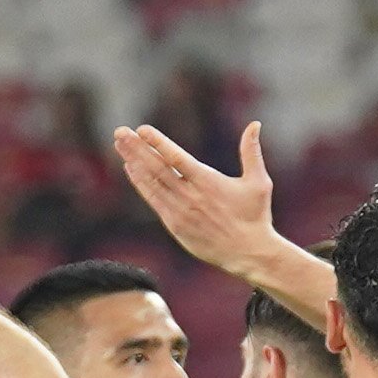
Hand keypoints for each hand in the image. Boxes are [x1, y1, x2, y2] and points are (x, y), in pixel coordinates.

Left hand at [114, 119, 277, 274]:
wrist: (248, 253)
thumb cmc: (255, 217)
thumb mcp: (258, 182)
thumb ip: (251, 152)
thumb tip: (255, 124)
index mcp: (208, 182)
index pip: (176, 158)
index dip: (158, 143)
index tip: (141, 130)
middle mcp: (190, 196)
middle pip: (157, 168)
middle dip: (136, 148)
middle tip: (120, 132)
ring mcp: (180, 211)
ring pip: (151, 183)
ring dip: (134, 162)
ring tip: (119, 145)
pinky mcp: (175, 225)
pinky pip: (153, 200)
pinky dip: (141, 184)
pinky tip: (130, 169)